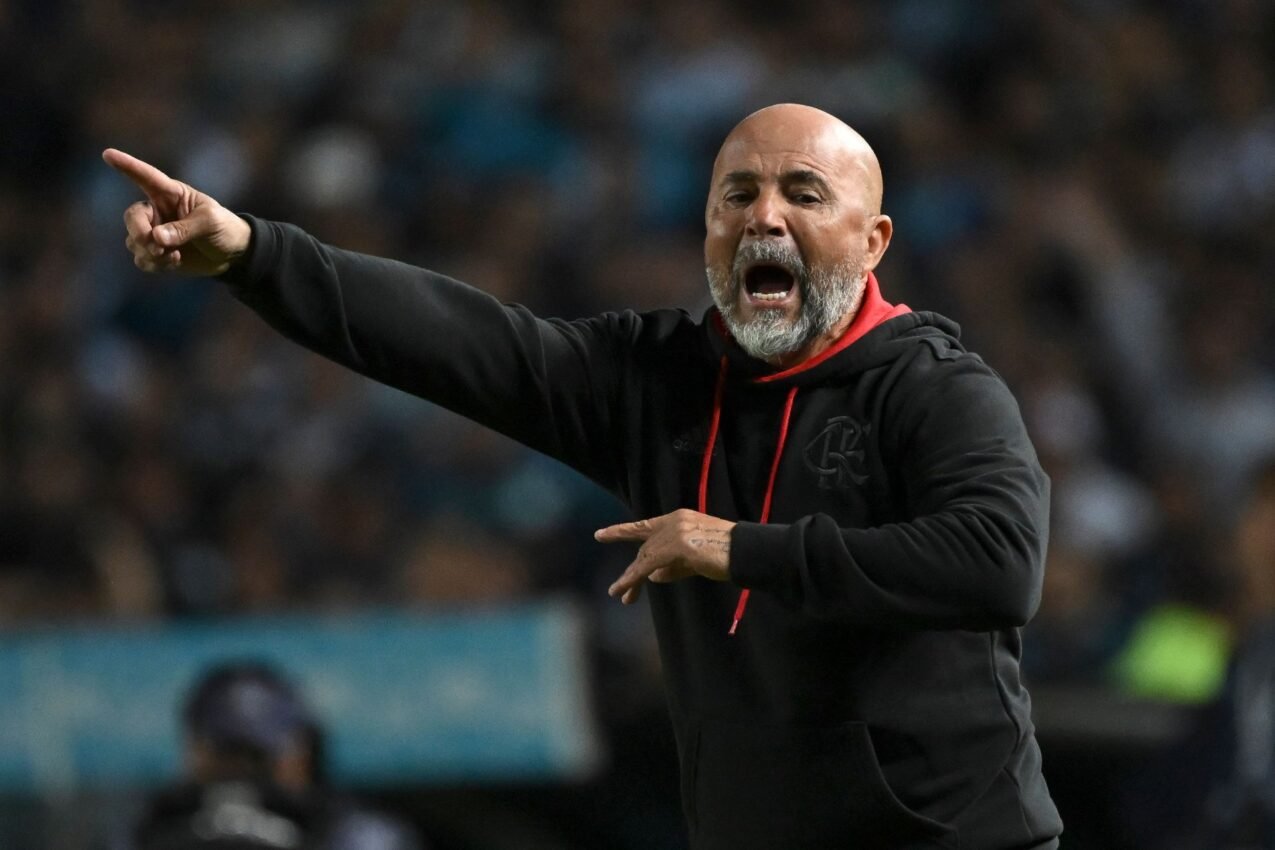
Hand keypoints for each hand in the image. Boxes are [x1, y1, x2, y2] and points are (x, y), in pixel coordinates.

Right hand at [102, 148, 251, 275]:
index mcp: (171, 194)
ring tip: (173, 255)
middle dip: (139, 233)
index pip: (146, 177)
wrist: (233, 254)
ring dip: (150, 252)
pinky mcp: (157, 253)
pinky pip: (141, 259)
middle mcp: (158, 211)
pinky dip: (153, 264)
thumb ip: (184, 229)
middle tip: (155, 246)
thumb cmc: (224, 227)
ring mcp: (155, 233)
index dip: (127, 165)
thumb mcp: (210, 222)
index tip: (108, 154)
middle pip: (132, 218)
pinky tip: (174, 262)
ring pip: (134, 242)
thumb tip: (156, 238)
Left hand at [595, 509, 734, 603]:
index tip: (601, 534)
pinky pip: (647, 565)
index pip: (645, 526)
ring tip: (620, 595)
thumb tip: (651, 577)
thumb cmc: (727, 556)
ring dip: (630, 578)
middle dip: (632, 572)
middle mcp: (674, 521)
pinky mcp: (676, 546)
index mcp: (679, 519)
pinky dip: (633, 579)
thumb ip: (672, 566)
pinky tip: (623, 589)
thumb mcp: (694, 561)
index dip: (622, 531)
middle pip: (644, 547)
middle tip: (618, 592)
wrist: (746, 552)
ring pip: (644, 557)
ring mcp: (675, 532)